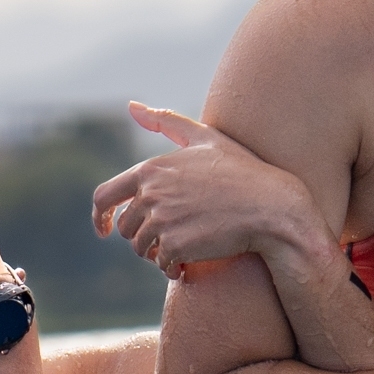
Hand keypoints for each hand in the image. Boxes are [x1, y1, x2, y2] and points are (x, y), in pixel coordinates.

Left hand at [90, 102, 334, 277]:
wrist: (272, 207)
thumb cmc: (242, 171)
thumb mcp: (206, 138)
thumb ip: (166, 121)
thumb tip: (131, 106)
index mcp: (151, 169)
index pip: (104, 197)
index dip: (100, 217)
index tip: (105, 230)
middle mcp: (150, 194)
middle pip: (126, 228)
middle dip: (143, 236)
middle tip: (171, 237)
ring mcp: (162, 221)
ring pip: (142, 248)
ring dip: (158, 253)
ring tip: (184, 248)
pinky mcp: (176, 246)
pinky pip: (161, 264)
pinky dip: (172, 268)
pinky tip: (190, 262)